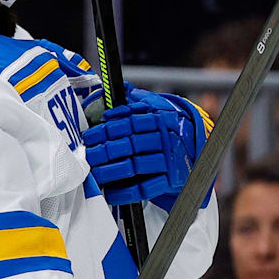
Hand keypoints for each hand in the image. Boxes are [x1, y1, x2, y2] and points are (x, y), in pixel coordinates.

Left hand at [83, 84, 206, 208]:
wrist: (190, 155)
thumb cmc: (163, 133)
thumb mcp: (155, 111)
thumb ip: (137, 101)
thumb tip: (120, 86)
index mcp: (160, 120)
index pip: (131, 122)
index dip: (108, 129)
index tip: (89, 136)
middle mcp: (165, 139)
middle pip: (131, 144)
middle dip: (106, 150)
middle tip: (88, 155)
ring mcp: (168, 161)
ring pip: (136, 165)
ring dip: (112, 171)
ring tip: (95, 173)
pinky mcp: (169, 181)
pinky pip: (145, 188)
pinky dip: (126, 192)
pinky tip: (110, 192)